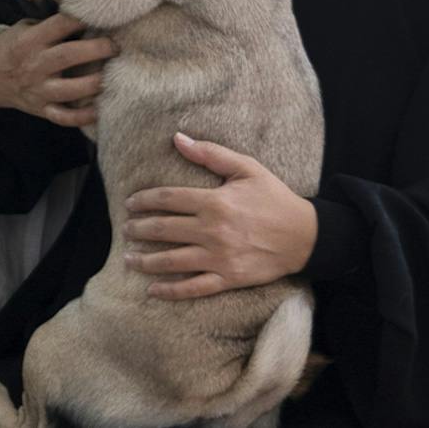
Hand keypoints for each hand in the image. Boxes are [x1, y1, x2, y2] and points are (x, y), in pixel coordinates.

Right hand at [0, 12, 116, 127]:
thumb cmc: (11, 47)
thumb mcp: (23, 29)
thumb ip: (49, 26)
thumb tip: (84, 19)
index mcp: (30, 41)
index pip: (60, 25)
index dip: (82, 19)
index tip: (102, 16)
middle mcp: (35, 65)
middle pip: (69, 56)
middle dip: (96, 50)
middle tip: (115, 46)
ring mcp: (38, 90)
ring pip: (71, 90)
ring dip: (95, 83)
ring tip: (114, 76)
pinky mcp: (41, 109)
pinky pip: (64, 117)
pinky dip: (83, 117)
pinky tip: (100, 109)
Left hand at [122, 132, 317, 299]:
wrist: (303, 235)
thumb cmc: (273, 197)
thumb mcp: (245, 167)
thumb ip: (210, 153)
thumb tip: (178, 138)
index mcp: (214, 201)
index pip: (168, 199)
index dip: (144, 200)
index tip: (129, 203)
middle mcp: (212, 230)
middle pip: (164, 229)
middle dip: (139, 229)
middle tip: (125, 229)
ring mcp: (218, 258)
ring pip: (172, 260)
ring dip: (146, 260)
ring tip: (128, 258)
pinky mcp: (228, 279)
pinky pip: (193, 287)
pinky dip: (171, 290)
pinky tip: (153, 290)